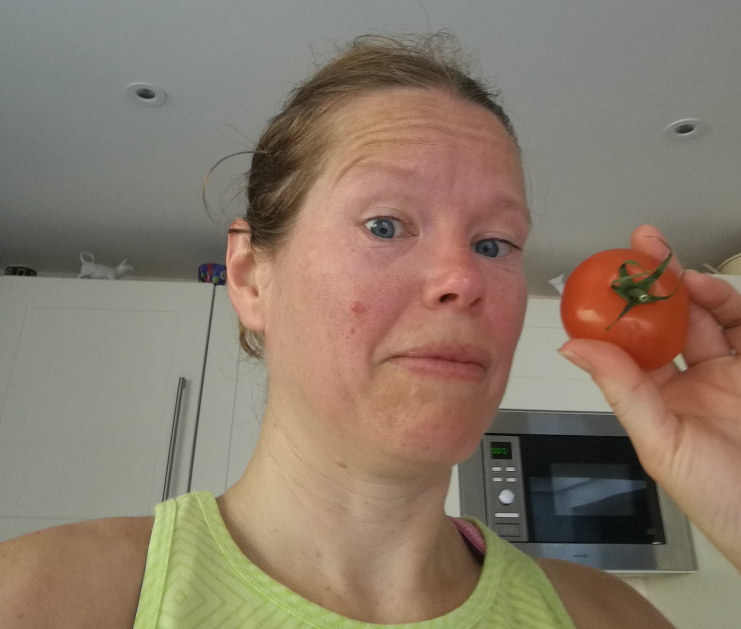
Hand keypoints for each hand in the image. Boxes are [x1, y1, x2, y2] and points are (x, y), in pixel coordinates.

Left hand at [559, 225, 740, 573]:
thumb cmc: (717, 497)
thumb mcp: (660, 441)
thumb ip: (622, 390)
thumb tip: (573, 348)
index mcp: (657, 400)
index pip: (630, 346)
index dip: (616, 313)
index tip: (601, 280)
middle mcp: (691, 382)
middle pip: (669, 322)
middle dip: (655, 284)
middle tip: (640, 246)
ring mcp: (728, 373)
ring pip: (708, 316)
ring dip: (690, 288)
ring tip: (673, 267)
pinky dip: (726, 303)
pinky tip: (706, 289)